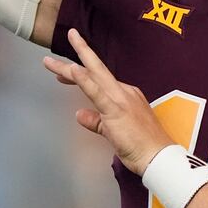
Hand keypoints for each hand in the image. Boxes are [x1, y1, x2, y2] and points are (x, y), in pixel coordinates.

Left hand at [43, 29, 171, 174]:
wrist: (158, 156)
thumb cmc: (142, 147)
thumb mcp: (114, 131)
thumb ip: (96, 122)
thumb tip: (79, 114)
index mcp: (126, 95)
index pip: (99, 80)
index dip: (80, 75)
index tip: (66, 72)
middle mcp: (123, 91)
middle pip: (94, 71)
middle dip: (76, 56)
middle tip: (56, 50)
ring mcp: (120, 99)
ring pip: (91, 77)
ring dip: (68, 69)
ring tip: (49, 62)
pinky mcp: (116, 110)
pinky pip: (97, 92)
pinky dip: (84, 80)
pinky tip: (73, 70)